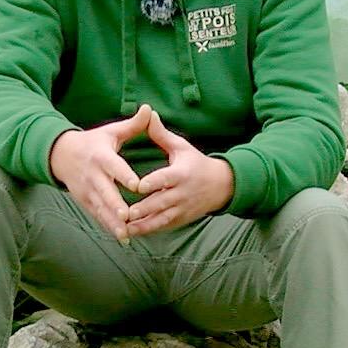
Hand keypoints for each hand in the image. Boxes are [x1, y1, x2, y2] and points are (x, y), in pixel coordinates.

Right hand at [49, 105, 152, 241]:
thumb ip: (133, 125)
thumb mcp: (111, 131)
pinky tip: (122, 238)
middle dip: (115, 205)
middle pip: (105, 192)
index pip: (114, 167)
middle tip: (127, 217)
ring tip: (125, 235)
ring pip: (100, 208)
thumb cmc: (93, 142)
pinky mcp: (85, 201)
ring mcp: (87, 190)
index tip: (136, 185)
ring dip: (112, 222)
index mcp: (102, 156)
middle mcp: (93, 175)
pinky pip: (97, 215)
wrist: (61, 155)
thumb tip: (149, 109)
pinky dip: (108, 226)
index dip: (124, 176)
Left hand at [123, 110, 233, 236]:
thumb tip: (148, 113)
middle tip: (126, 213)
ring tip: (125, 229)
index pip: (166, 179)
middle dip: (144, 209)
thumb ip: (161, 134)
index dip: (153, 183)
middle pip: (162, 203)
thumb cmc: (196, 163)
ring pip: (161, 219)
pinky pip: (164, 227)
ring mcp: (181, 209)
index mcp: (181, 174)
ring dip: (144, 225)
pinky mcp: (180, 220)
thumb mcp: (181, 147)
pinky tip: (132, 234)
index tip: (138, 186)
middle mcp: (182, 193)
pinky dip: (149, 231)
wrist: (222, 186)